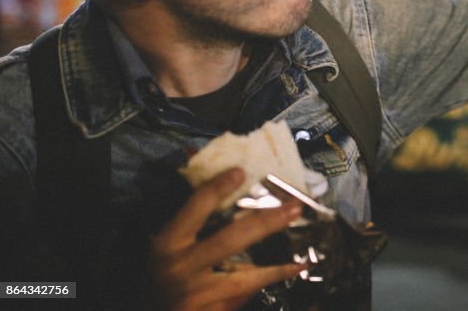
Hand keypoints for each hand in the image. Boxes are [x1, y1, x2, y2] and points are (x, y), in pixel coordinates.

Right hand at [146, 168, 307, 310]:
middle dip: (265, 223)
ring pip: (244, 278)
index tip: (241, 171)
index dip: (218, 188)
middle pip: (228, 241)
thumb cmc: (163, 271)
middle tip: (294, 207)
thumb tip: (230, 176)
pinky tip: (297, 267)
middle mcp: (181, 269)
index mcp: (168, 243)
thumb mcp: (169, 242)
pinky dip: (273, 279)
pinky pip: (247, 295)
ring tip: (304, 251)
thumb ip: (195, 213)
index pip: (195, 209)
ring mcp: (196, 295)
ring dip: (277, 264)